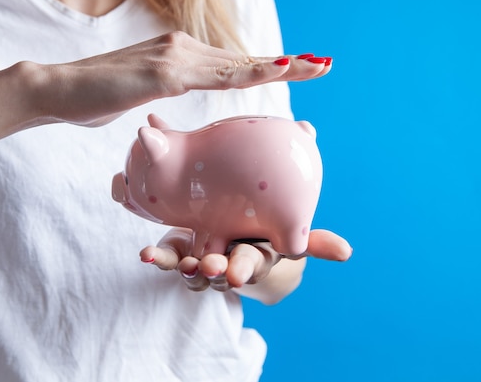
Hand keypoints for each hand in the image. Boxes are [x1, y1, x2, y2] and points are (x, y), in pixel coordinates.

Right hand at [36, 31, 331, 126]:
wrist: (58, 90)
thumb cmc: (96, 98)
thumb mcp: (141, 99)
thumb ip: (163, 98)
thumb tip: (171, 108)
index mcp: (180, 59)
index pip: (232, 64)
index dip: (266, 66)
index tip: (299, 69)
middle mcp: (182, 50)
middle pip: (244, 59)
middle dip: (288, 63)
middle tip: (325, 64)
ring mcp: (174, 58)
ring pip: (236, 64)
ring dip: (279, 64)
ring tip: (315, 65)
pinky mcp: (163, 72)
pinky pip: (214, 75)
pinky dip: (248, 72)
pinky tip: (276, 70)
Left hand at [139, 227, 350, 292]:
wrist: (235, 241)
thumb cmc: (264, 232)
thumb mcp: (287, 228)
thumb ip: (309, 229)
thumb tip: (335, 206)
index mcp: (257, 254)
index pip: (254, 263)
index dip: (246, 269)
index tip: (238, 273)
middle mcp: (229, 262)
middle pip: (222, 271)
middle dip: (216, 272)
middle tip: (211, 268)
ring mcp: (202, 259)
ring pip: (193, 271)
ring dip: (183, 268)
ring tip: (176, 263)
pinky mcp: (179, 251)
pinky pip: (167, 258)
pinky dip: (157, 258)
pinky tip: (145, 254)